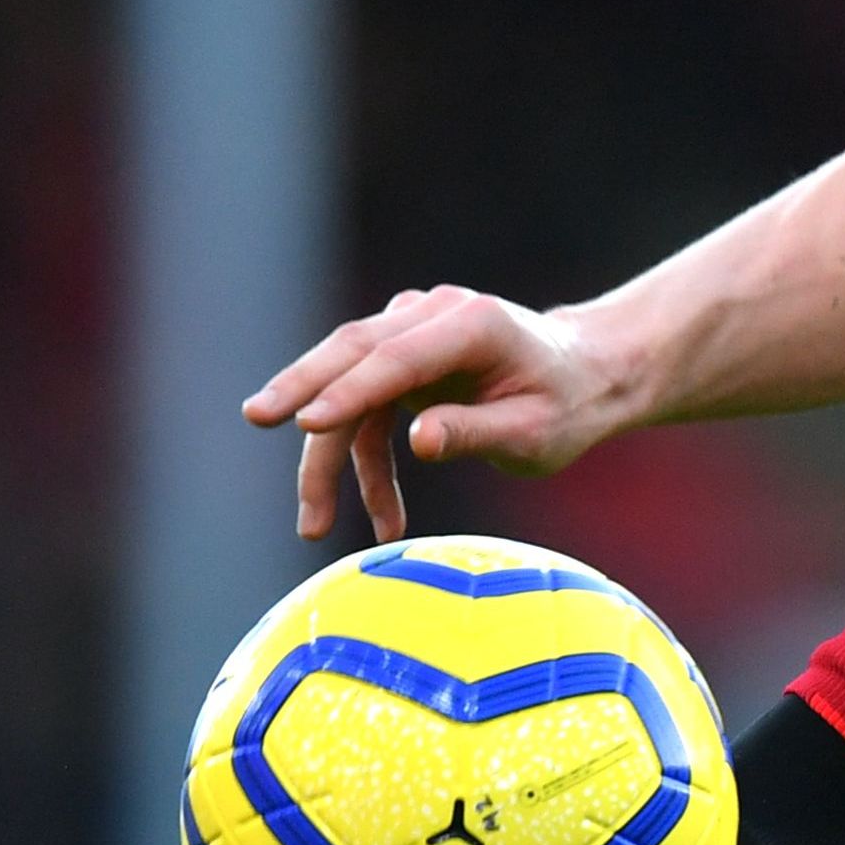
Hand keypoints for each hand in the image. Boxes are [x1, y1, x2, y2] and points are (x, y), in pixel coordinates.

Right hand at [242, 286, 632, 541]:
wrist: (589, 379)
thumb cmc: (568, 406)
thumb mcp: (535, 434)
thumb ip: (476, 432)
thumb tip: (418, 441)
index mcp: (472, 323)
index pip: (396, 356)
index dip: (350, 389)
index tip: (305, 421)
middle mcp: (434, 316)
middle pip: (351, 351)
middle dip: (301, 388)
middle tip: (255, 417)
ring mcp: (414, 333)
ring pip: (348, 388)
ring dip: (328, 459)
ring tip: (313, 528)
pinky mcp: (404, 361)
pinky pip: (367, 412)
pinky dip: (366, 466)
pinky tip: (385, 521)